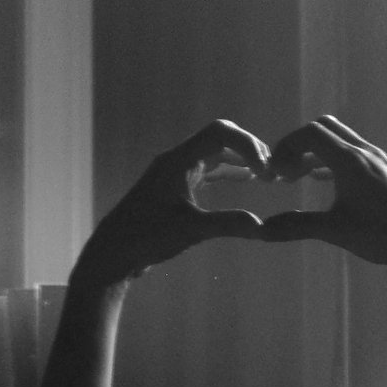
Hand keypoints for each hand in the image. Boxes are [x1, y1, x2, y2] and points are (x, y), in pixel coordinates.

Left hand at [73, 121, 272, 290]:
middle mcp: (177, 160)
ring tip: (267, 174)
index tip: (266, 172)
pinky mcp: (177, 185)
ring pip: (216, 152)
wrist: (114, 253)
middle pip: (220, 137)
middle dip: (249, 148)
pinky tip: (247, 180)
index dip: (248, 145)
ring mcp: (176, 172)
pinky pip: (209, 168)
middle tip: (273, 171)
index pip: (220, 133)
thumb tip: (262, 227)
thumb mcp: (188, 231)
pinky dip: (230, 170)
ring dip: (242, 158)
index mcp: (177, 161)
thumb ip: (225, 225)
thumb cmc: (145, 238)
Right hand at [260, 117, 386, 271]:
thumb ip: (296, 226)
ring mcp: (379, 159)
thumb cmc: (380, 236)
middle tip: (286, 172)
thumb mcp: (335, 230)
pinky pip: (355, 152)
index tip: (275, 172)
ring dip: (317, 152)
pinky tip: (328, 182)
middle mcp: (366, 152)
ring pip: (341, 140)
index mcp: (350, 160)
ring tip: (301, 178)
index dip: (286, 147)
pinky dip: (334, 159)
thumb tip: (262, 232)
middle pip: (324, 128)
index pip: (310, 133)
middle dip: (299, 145)